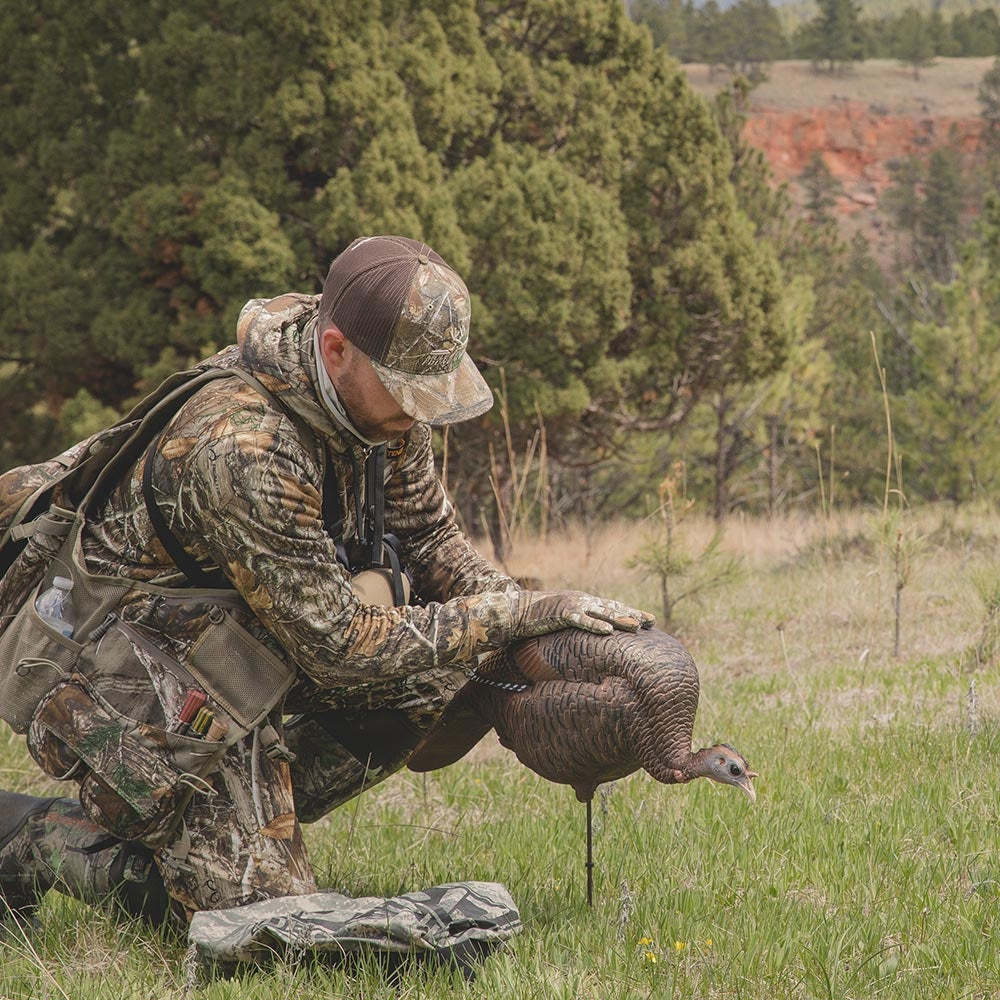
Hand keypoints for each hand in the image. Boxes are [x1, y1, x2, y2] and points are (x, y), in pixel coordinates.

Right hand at [514, 590, 655, 637]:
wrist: (515, 610)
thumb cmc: (537, 617)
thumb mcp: (562, 618)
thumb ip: (578, 623)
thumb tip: (592, 637)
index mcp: (583, 601)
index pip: (612, 606)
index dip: (631, 612)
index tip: (649, 620)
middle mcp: (582, 600)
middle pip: (613, 608)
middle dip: (633, 614)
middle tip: (652, 622)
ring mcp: (572, 605)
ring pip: (601, 612)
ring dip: (620, 619)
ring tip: (637, 626)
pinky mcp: (560, 612)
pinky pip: (581, 620)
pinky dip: (594, 625)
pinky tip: (607, 631)